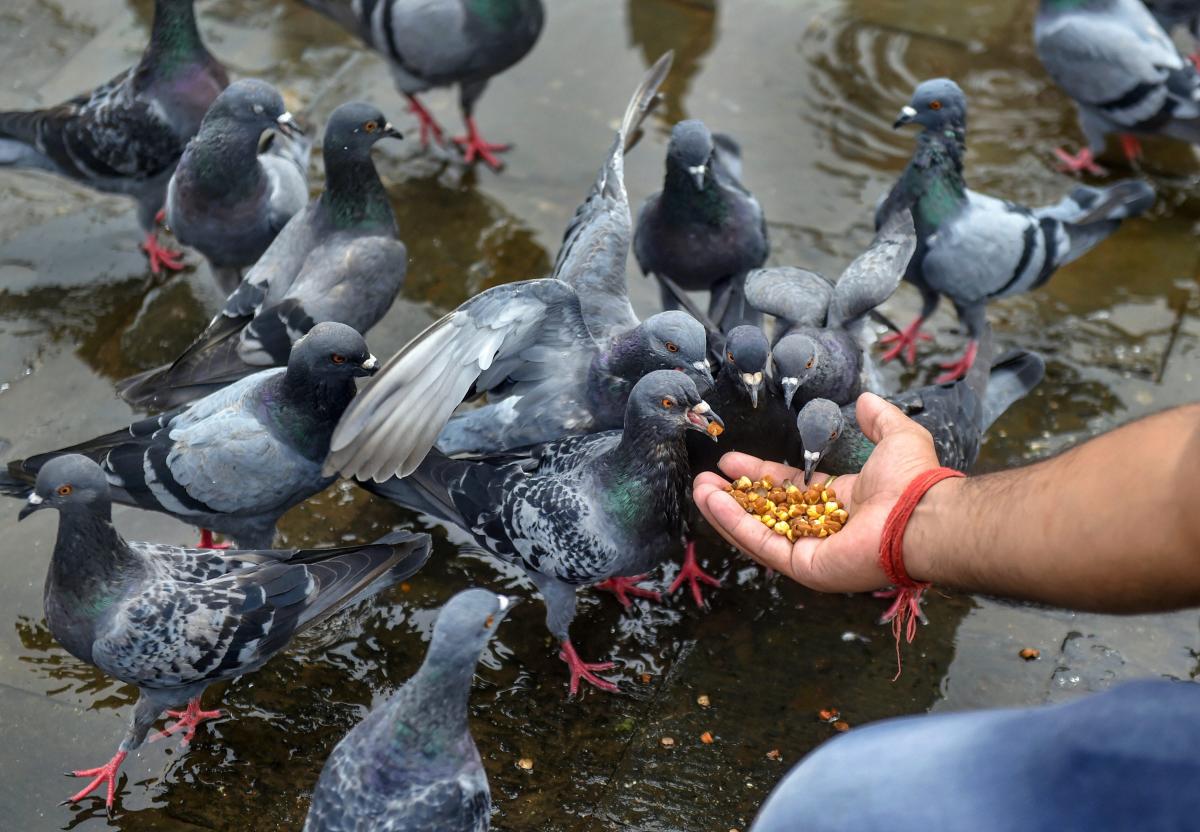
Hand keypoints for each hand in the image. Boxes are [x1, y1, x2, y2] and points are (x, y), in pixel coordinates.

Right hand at [692, 392, 940, 591]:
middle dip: (734, 495)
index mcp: (841, 505)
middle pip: (768, 512)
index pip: (791, 490)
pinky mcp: (804, 567)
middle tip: (706, 479)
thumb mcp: (896, 436)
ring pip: (759, 530)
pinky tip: (712, 503)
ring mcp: (812, 551)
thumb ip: (878, 419)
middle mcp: (824, 530)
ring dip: (726, 511)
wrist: (920, 515)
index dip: (761, 475)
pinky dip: (734, 524)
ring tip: (698, 490)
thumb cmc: (913, 481)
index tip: (733, 461)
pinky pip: (762, 544)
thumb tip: (866, 400)